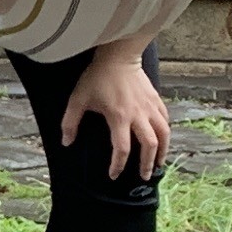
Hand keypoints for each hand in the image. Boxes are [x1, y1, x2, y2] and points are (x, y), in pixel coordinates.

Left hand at [57, 46, 171, 179]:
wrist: (118, 55)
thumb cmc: (97, 77)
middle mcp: (138, 115)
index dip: (118, 165)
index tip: (114, 175)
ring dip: (162, 151)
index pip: (121, 148)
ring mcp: (149, 107)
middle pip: (149, 145)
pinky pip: (165, 120)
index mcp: (119, 117)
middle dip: (147, 164)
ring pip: (163, 134)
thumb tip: (67, 142)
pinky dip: (165, 133)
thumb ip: (70, 122)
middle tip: (144, 176)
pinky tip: (162, 140)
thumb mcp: (78, 99)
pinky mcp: (156, 99)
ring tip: (159, 163)